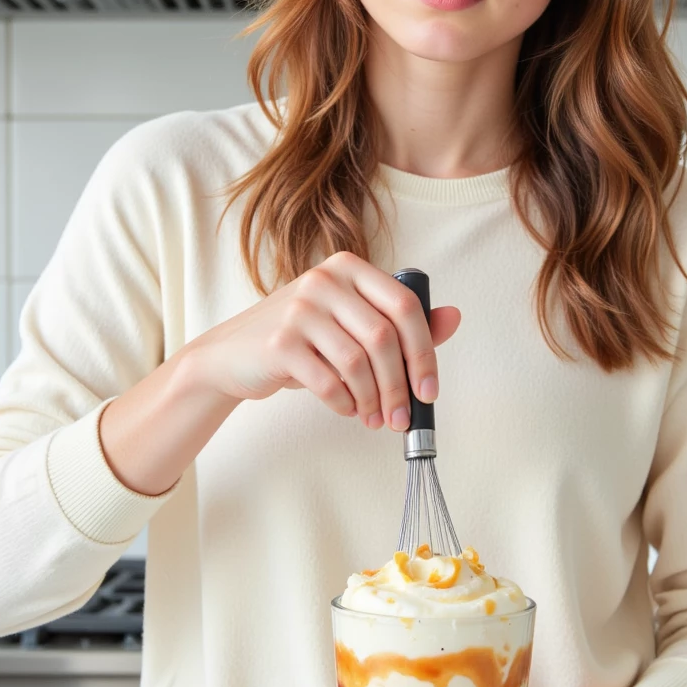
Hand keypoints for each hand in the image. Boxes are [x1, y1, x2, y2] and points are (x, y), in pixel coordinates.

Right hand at [188, 251, 460, 430]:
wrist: (232, 356)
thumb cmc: (303, 341)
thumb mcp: (351, 325)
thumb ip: (401, 323)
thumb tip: (454, 317)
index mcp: (349, 267)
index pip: (405, 305)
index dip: (425, 352)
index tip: (429, 391)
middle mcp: (324, 279)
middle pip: (383, 337)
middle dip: (399, 386)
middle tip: (402, 418)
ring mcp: (299, 309)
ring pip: (357, 362)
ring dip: (373, 399)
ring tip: (374, 418)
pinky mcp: (279, 342)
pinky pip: (328, 381)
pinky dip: (344, 403)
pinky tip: (346, 408)